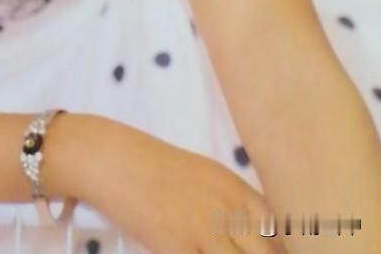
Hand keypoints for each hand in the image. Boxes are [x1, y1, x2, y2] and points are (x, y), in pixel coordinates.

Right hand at [77, 117, 287, 252]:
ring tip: (216, 251)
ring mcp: (205, 230)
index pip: (284, 231)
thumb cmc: (156, 168)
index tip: (290, 252)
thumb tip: (264, 236)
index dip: (289, 249)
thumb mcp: (205, 177)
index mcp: (237, 190)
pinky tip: (196, 253)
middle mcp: (228, 209)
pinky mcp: (179, 247)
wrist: (113, 161)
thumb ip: (234, 207)